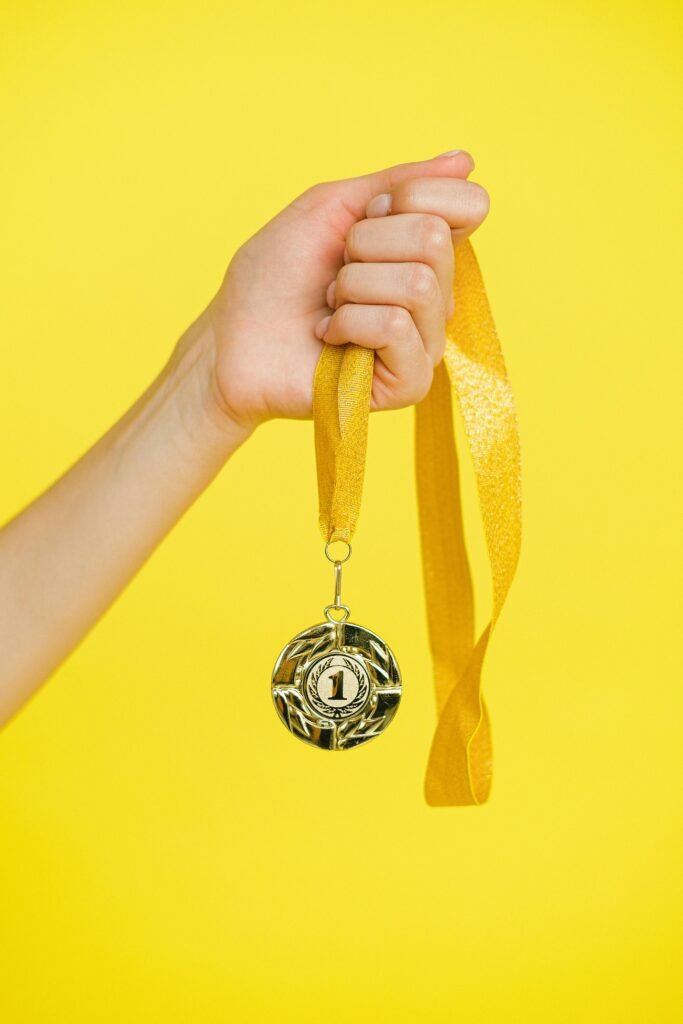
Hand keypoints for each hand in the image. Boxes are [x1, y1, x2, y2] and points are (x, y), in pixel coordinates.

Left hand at [180, 150, 489, 435]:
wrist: (231, 339)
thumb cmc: (273, 277)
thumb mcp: (331, 208)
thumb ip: (399, 183)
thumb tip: (465, 160)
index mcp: (425, 252)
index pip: (471, 206)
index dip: (410, 197)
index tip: (363, 218)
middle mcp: (436, 296)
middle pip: (435, 239)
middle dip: (365, 245)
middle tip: (335, 273)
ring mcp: (425, 343)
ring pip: (418, 285)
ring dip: (351, 287)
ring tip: (330, 307)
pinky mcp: (408, 383)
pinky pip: (396, 327)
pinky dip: (349, 323)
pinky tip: (331, 338)